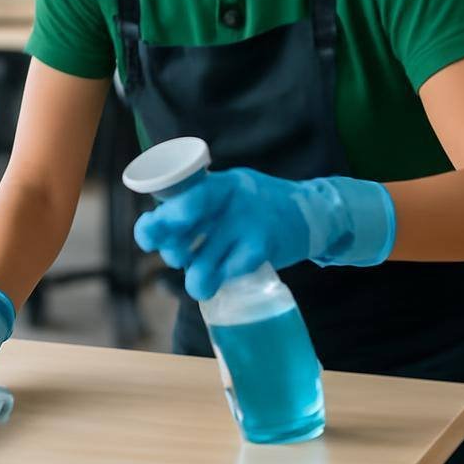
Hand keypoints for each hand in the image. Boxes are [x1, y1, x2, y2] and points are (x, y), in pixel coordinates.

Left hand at [134, 168, 395, 300]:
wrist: (314, 211)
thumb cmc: (258, 205)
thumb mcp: (229, 191)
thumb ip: (198, 205)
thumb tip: (156, 229)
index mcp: (215, 183)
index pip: (174, 202)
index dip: (154, 224)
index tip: (148, 236)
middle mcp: (227, 199)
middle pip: (179, 234)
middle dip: (174, 252)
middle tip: (182, 255)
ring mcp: (245, 223)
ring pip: (200, 265)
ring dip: (195, 279)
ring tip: (200, 280)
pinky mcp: (262, 246)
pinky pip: (228, 273)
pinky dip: (221, 280)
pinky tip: (225, 276)